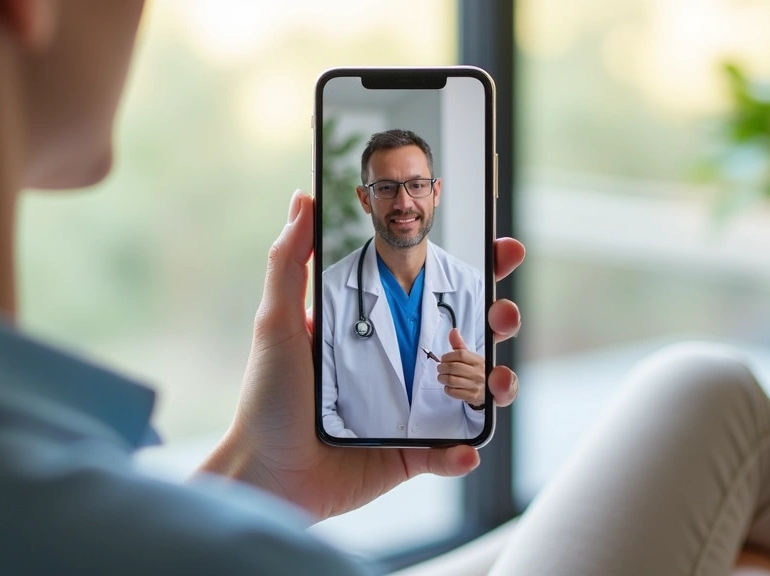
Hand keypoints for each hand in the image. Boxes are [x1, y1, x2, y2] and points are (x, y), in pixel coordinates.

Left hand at [199, 190, 524, 521]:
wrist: (265, 474)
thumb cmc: (267, 398)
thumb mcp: (277, 322)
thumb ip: (289, 261)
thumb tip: (302, 198)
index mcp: (377, 329)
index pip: (433, 291)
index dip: (473, 269)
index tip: (502, 248)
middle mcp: (401, 366)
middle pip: (468, 335)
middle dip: (500, 319)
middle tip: (504, 312)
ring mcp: (411, 411)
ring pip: (473, 391)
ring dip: (496, 383)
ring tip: (495, 381)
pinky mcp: (411, 454)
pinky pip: (452, 452)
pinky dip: (464, 451)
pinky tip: (463, 447)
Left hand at [438, 329, 484, 406]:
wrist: (491, 389)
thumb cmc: (477, 371)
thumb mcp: (471, 357)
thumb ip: (459, 344)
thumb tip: (453, 331)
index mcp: (478, 360)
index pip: (460, 354)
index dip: (448, 356)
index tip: (444, 358)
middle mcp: (478, 373)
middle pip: (453, 367)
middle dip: (442, 367)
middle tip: (440, 368)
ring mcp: (475, 385)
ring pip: (451, 380)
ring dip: (442, 378)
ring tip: (441, 377)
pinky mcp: (471, 396)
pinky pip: (453, 392)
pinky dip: (447, 388)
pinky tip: (448, 386)